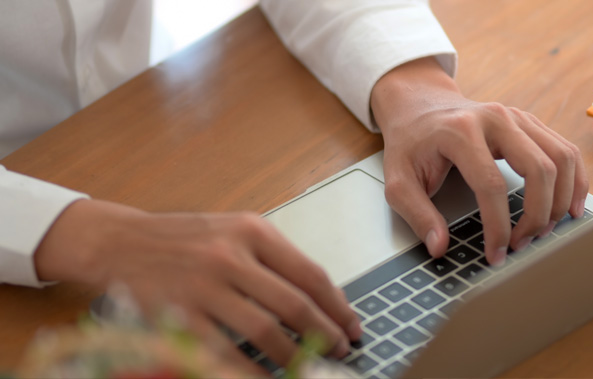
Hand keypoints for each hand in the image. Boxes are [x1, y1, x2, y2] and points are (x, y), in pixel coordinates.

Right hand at [33, 199, 360, 370]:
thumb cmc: (185, 239)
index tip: (352, 326)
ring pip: (266, 332)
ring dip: (294, 356)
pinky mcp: (179, 314)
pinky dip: (250, 370)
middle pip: (295, 306)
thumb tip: (322, 298)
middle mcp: (231, 256)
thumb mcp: (236, 231)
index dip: (338, 307)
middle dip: (325, 334)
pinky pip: (225, 352)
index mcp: (253, 232)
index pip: (311, 275)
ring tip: (309, 367)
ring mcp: (204, 286)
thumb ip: (275, 258)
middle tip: (339, 351)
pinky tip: (266, 377)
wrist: (121, 242)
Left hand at [372, 57, 588, 264]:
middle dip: (537, 216)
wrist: (420, 105)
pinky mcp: (531, 123)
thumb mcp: (398, 179)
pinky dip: (575, 181)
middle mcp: (496, 119)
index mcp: (461, 131)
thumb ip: (417, 214)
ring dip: (561, 201)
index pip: (492, 185)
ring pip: (561, 158)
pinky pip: (566, 151)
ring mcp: (518, 117)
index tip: (497, 254)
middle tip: (523, 244)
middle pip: (538, 169)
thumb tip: (439, 247)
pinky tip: (572, 206)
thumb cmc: (411, 143)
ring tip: (546, 231)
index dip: (499, 227)